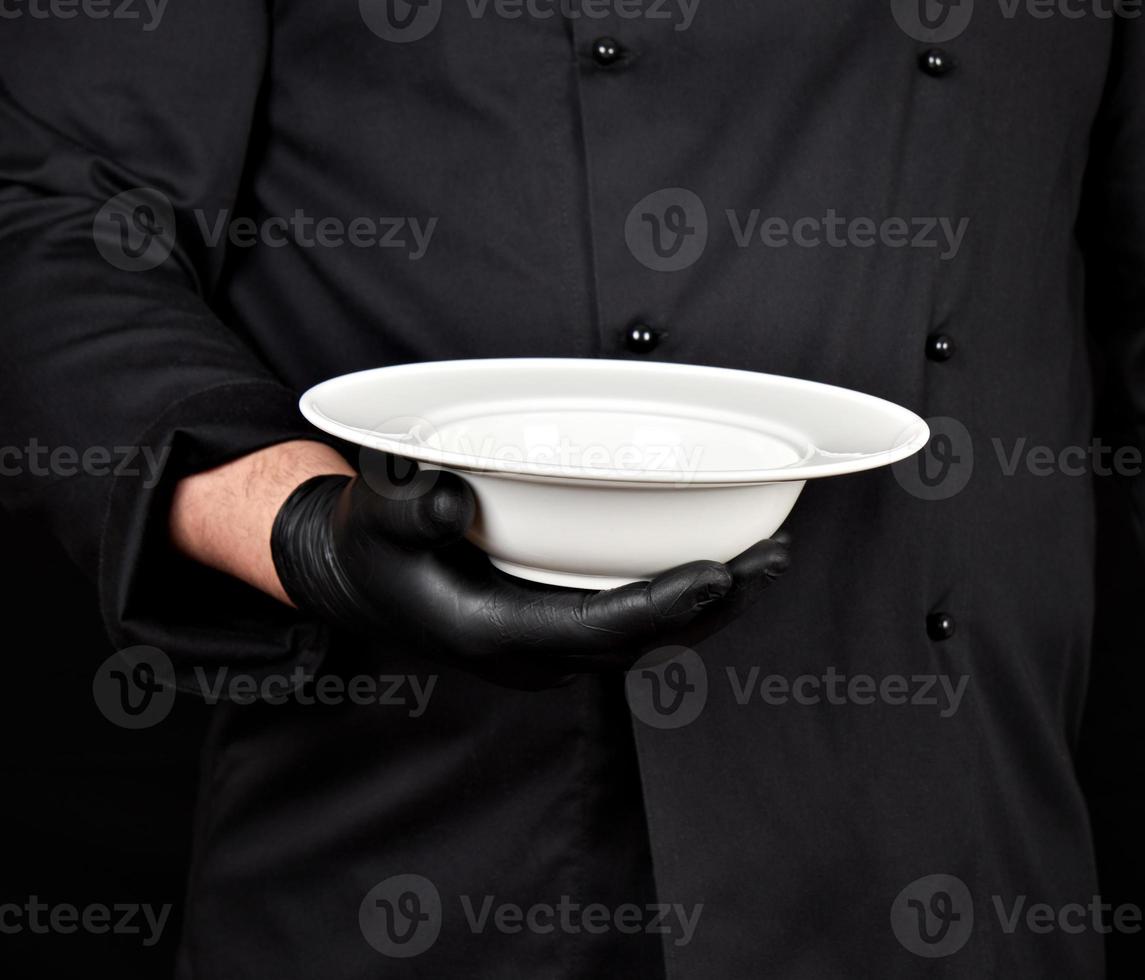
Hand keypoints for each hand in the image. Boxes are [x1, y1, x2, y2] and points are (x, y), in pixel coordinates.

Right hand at [270, 454, 790, 687]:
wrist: (361, 585)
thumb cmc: (377, 551)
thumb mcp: (379, 518)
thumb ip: (410, 508)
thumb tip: (453, 497)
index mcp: (495, 632)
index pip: (600, 628)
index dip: (666, 604)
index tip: (722, 573)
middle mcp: (532, 655)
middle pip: (644, 643)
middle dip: (714, 606)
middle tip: (775, 557)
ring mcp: (548, 652)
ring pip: (647, 643)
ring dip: (710, 609)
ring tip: (768, 562)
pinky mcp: (557, 636)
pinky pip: (633, 630)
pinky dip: (681, 604)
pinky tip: (716, 573)